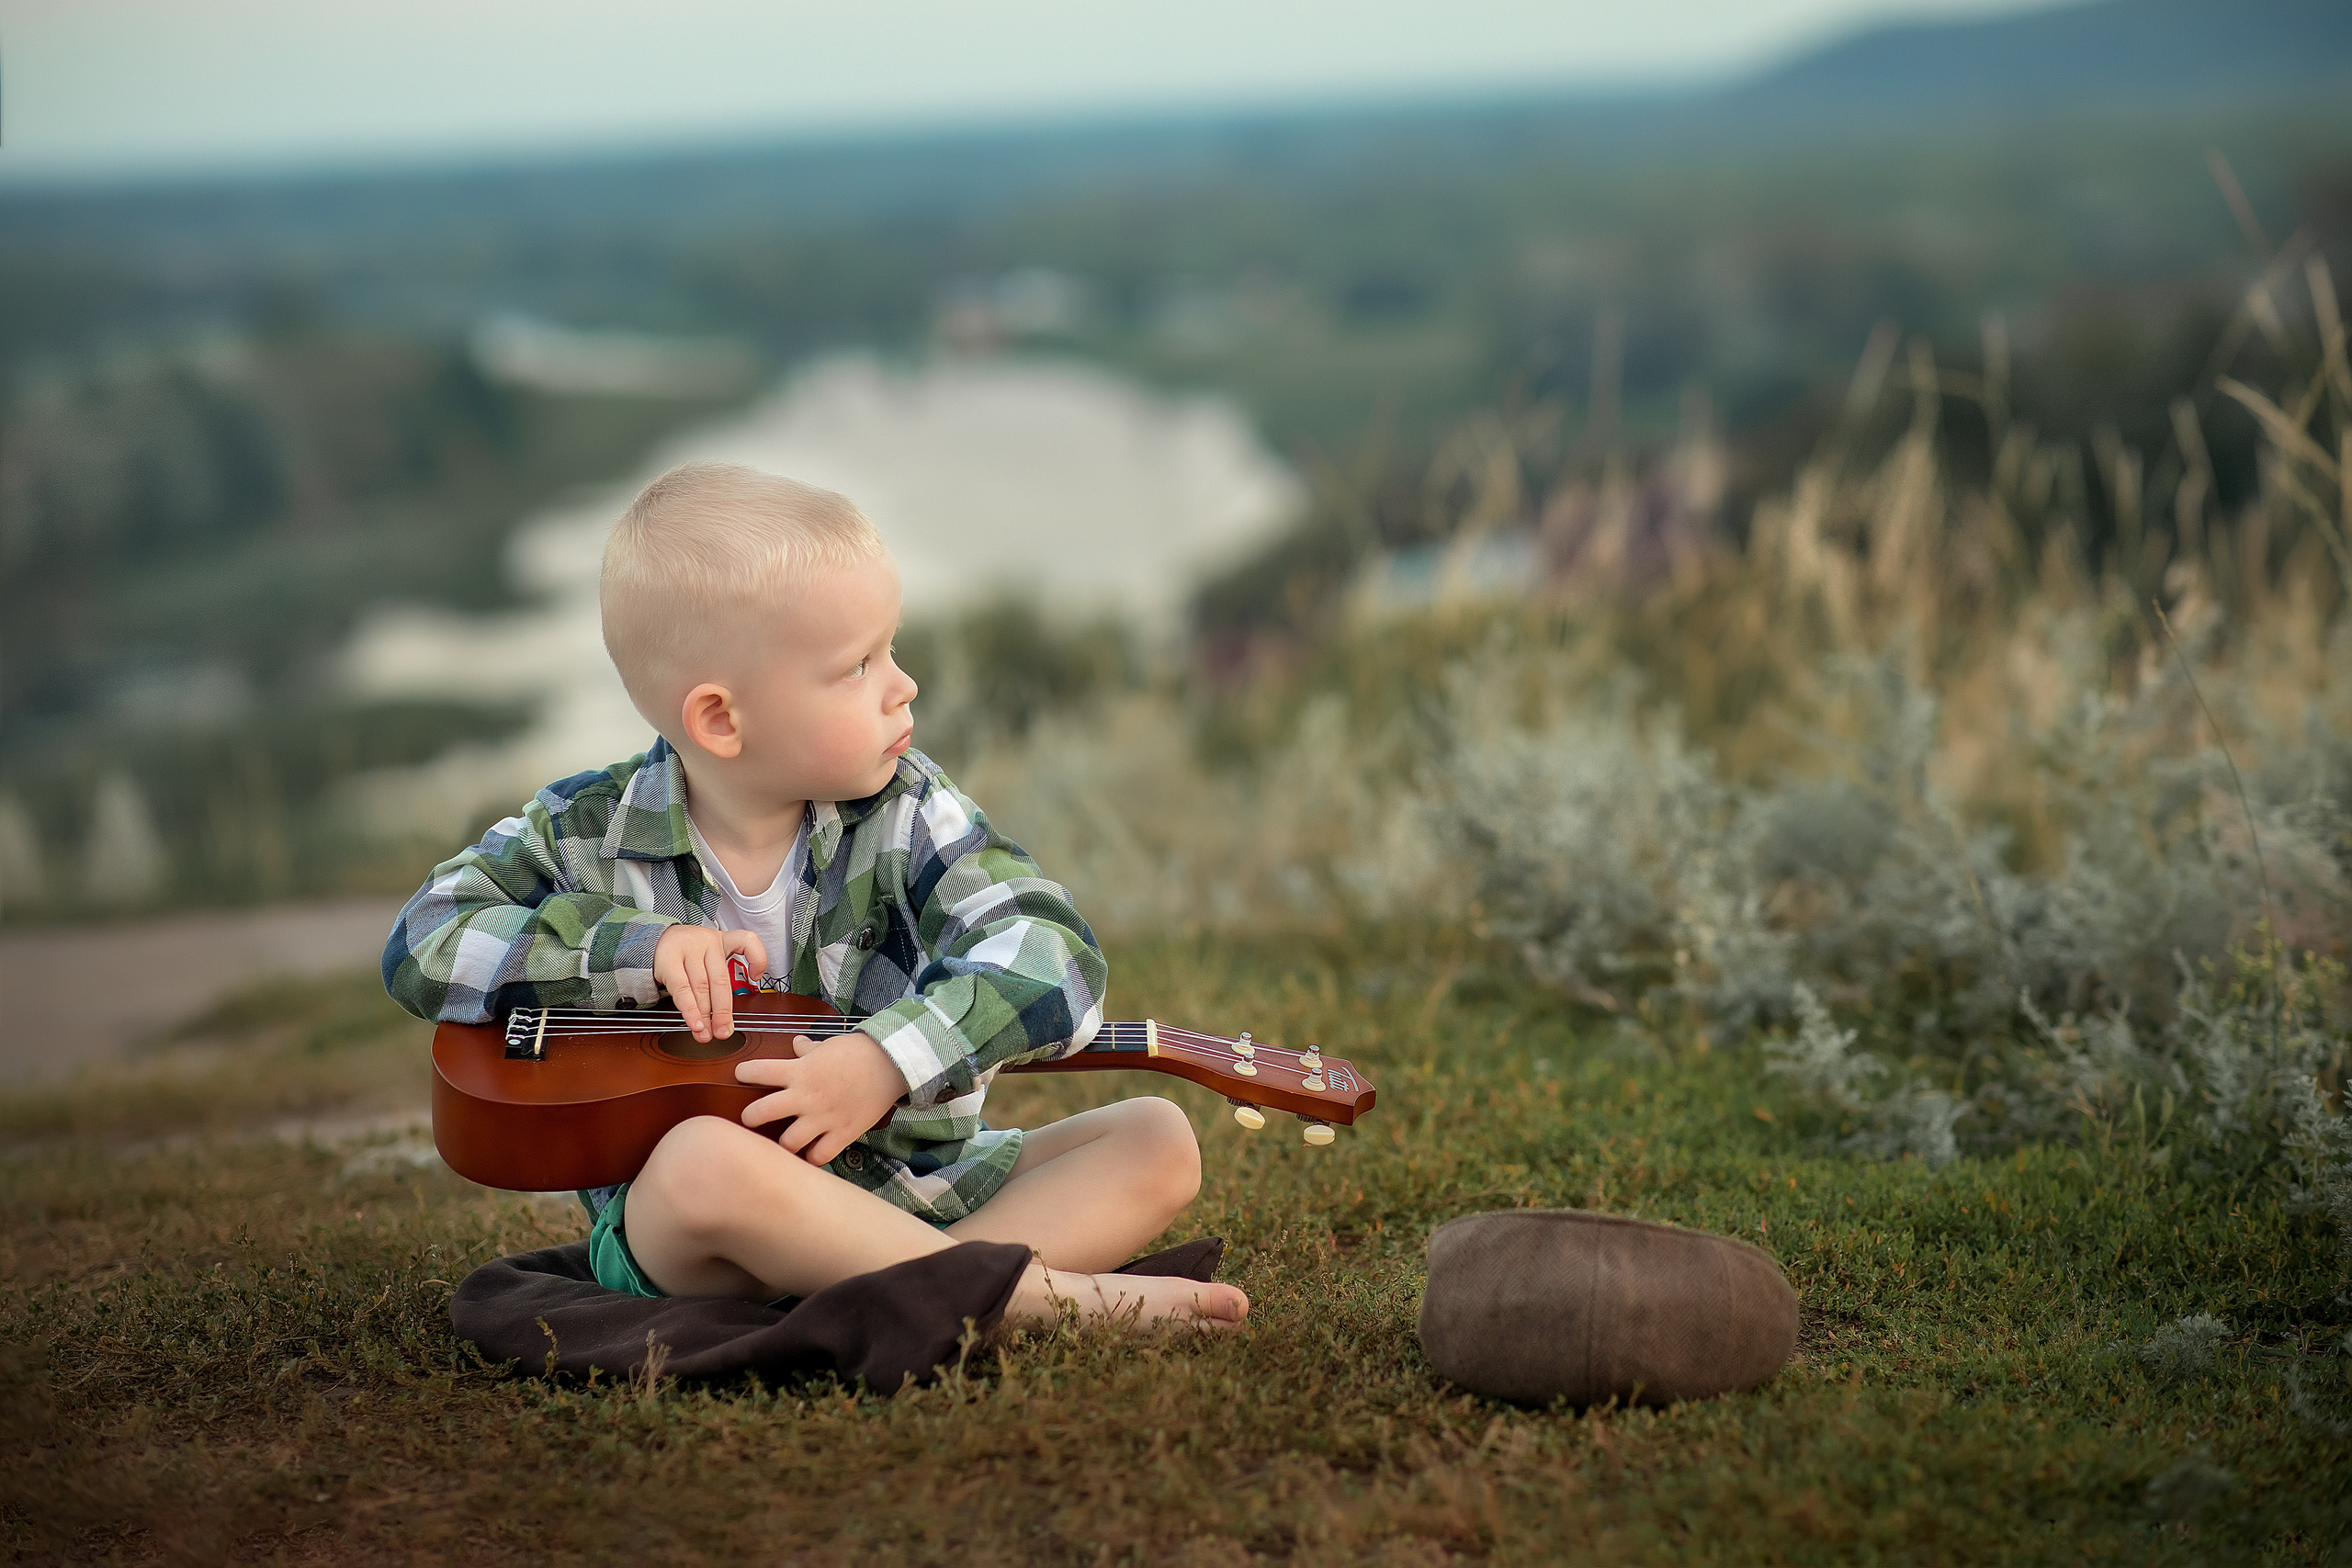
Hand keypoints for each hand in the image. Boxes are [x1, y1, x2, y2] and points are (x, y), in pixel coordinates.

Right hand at [653, 925, 768, 1041]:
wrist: (653, 940)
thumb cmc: (687, 954)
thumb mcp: (708, 956)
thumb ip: (720, 979)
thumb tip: (724, 1019)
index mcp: (722, 940)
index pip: (747, 941)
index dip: (757, 959)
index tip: (756, 978)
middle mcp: (708, 942)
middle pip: (720, 980)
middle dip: (723, 1011)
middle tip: (724, 1031)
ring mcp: (689, 949)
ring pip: (701, 987)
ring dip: (704, 1016)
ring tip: (706, 1034)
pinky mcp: (669, 960)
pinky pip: (682, 988)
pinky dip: (690, 1009)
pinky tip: (694, 1023)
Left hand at [735, 1031, 905, 1165]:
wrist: (891, 1063)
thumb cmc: (858, 1051)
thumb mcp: (827, 1046)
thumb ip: (807, 1050)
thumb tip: (796, 1043)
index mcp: (799, 1071)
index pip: (758, 1071)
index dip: (744, 1073)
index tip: (741, 1075)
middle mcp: (806, 1096)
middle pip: (761, 1113)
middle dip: (750, 1118)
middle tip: (751, 1119)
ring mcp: (823, 1117)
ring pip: (788, 1143)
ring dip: (783, 1144)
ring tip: (784, 1143)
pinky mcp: (842, 1132)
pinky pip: (820, 1156)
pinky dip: (813, 1158)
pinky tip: (811, 1153)